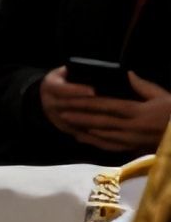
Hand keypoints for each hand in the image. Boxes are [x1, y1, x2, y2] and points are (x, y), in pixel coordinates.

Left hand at [43, 68, 170, 154]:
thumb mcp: (162, 96)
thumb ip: (142, 86)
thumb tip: (126, 73)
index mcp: (138, 111)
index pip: (107, 105)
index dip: (87, 102)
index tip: (71, 99)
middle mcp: (132, 127)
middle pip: (100, 121)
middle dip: (79, 116)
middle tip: (60, 112)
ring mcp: (131, 140)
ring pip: (101, 135)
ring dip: (83, 129)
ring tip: (67, 123)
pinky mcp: (133, 148)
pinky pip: (110, 146)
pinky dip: (95, 142)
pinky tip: (83, 137)